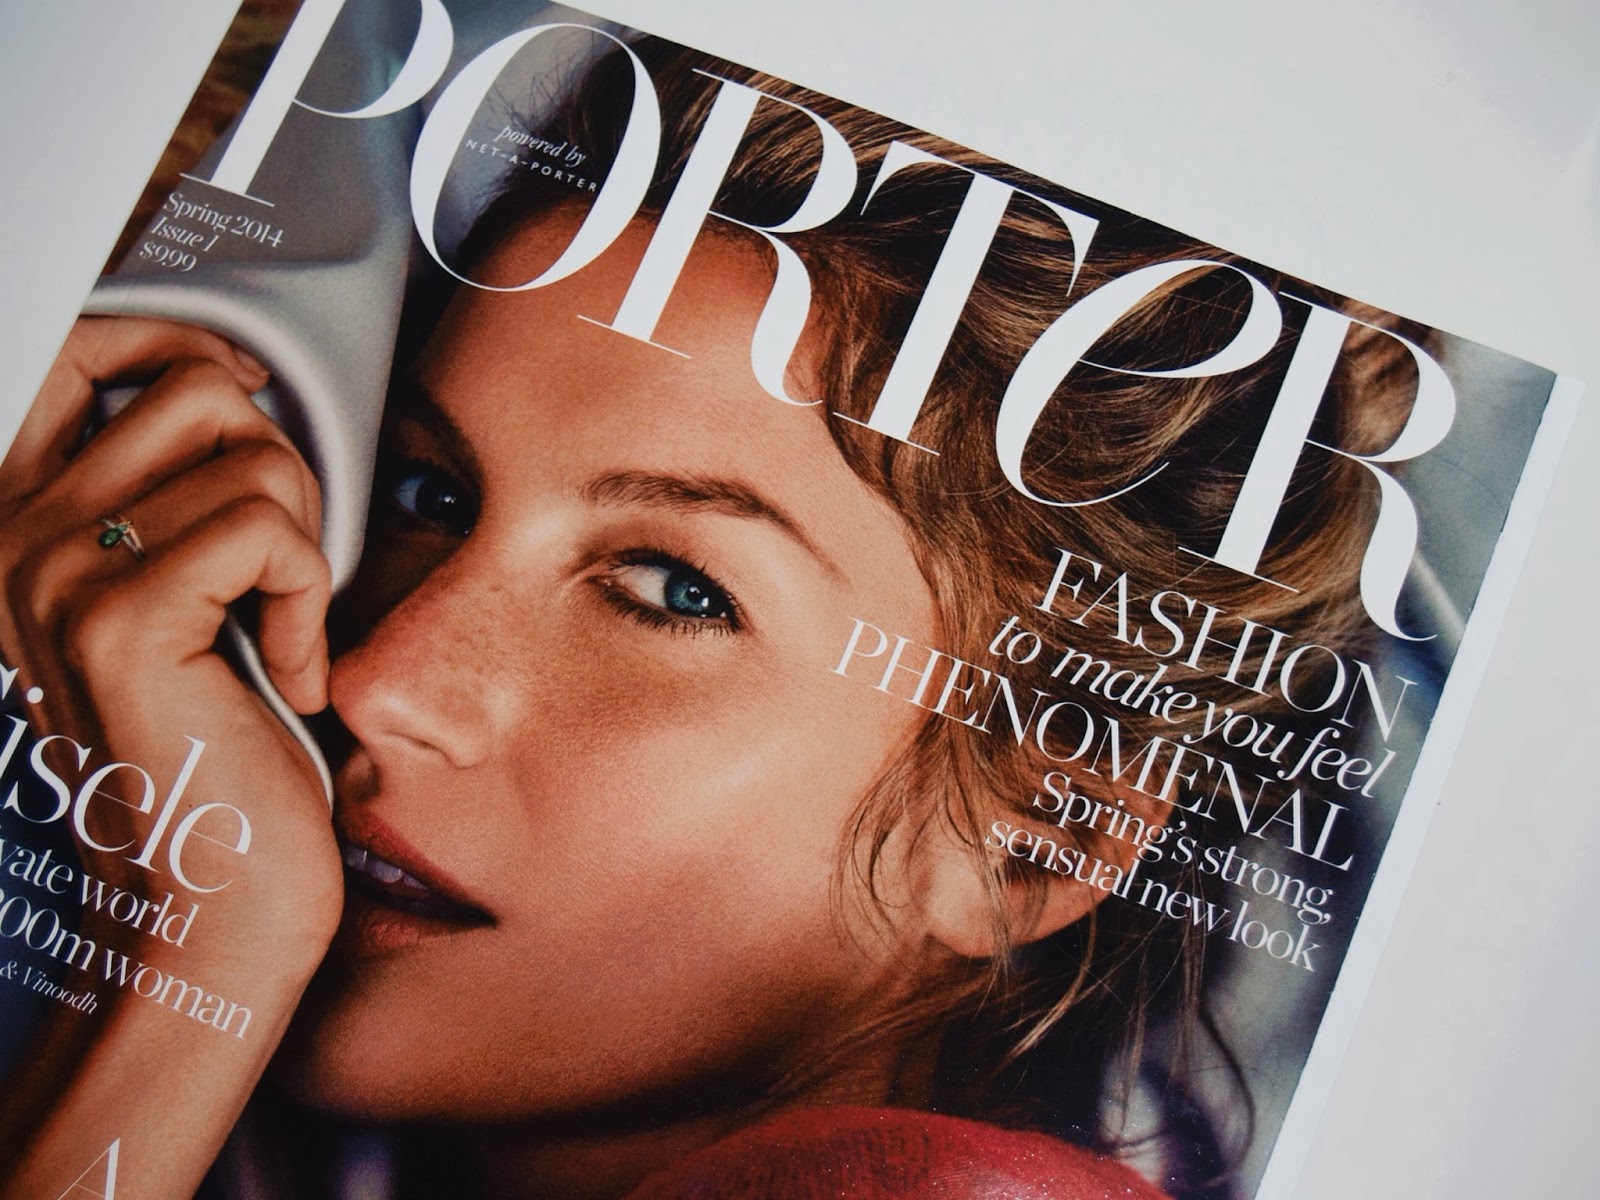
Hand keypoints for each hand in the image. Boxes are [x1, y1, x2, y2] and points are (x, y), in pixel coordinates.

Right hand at [0, 317, 343, 1197]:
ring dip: (304, 541)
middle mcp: (6, 534)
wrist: (210, 894)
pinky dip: (312, 600)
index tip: (251, 386)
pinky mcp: (117, 623)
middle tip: (277, 576)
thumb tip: (238, 383)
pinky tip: (289, 677)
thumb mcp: (179, 593)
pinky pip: (272, 533)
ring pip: (250, 456)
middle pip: (196, 390)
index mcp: (13, 518)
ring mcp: (49, 574)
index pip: (72, 350)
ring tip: (279, 628)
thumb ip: (174, 490)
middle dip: (279, 469)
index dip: (175, 338)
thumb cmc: (219, 740)